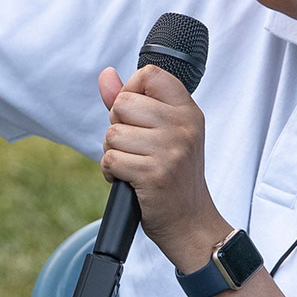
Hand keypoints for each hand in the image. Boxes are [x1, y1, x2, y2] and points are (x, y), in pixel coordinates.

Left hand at [98, 66, 228, 271]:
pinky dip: (111, 172)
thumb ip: (132, 100)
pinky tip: (128, 179)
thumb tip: (106, 75)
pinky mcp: (153, 174)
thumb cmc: (173, 175)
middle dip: (118, 126)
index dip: (131, 90)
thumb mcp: (163, 132)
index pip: (151, 74)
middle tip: (136, 147)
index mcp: (187, 111)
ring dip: (114, 152)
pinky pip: (111, 159)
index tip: (136, 114)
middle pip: (123, 104)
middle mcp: (182, 127)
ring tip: (135, 165)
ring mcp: (170, 150)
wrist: (191, 222)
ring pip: (113, 134)